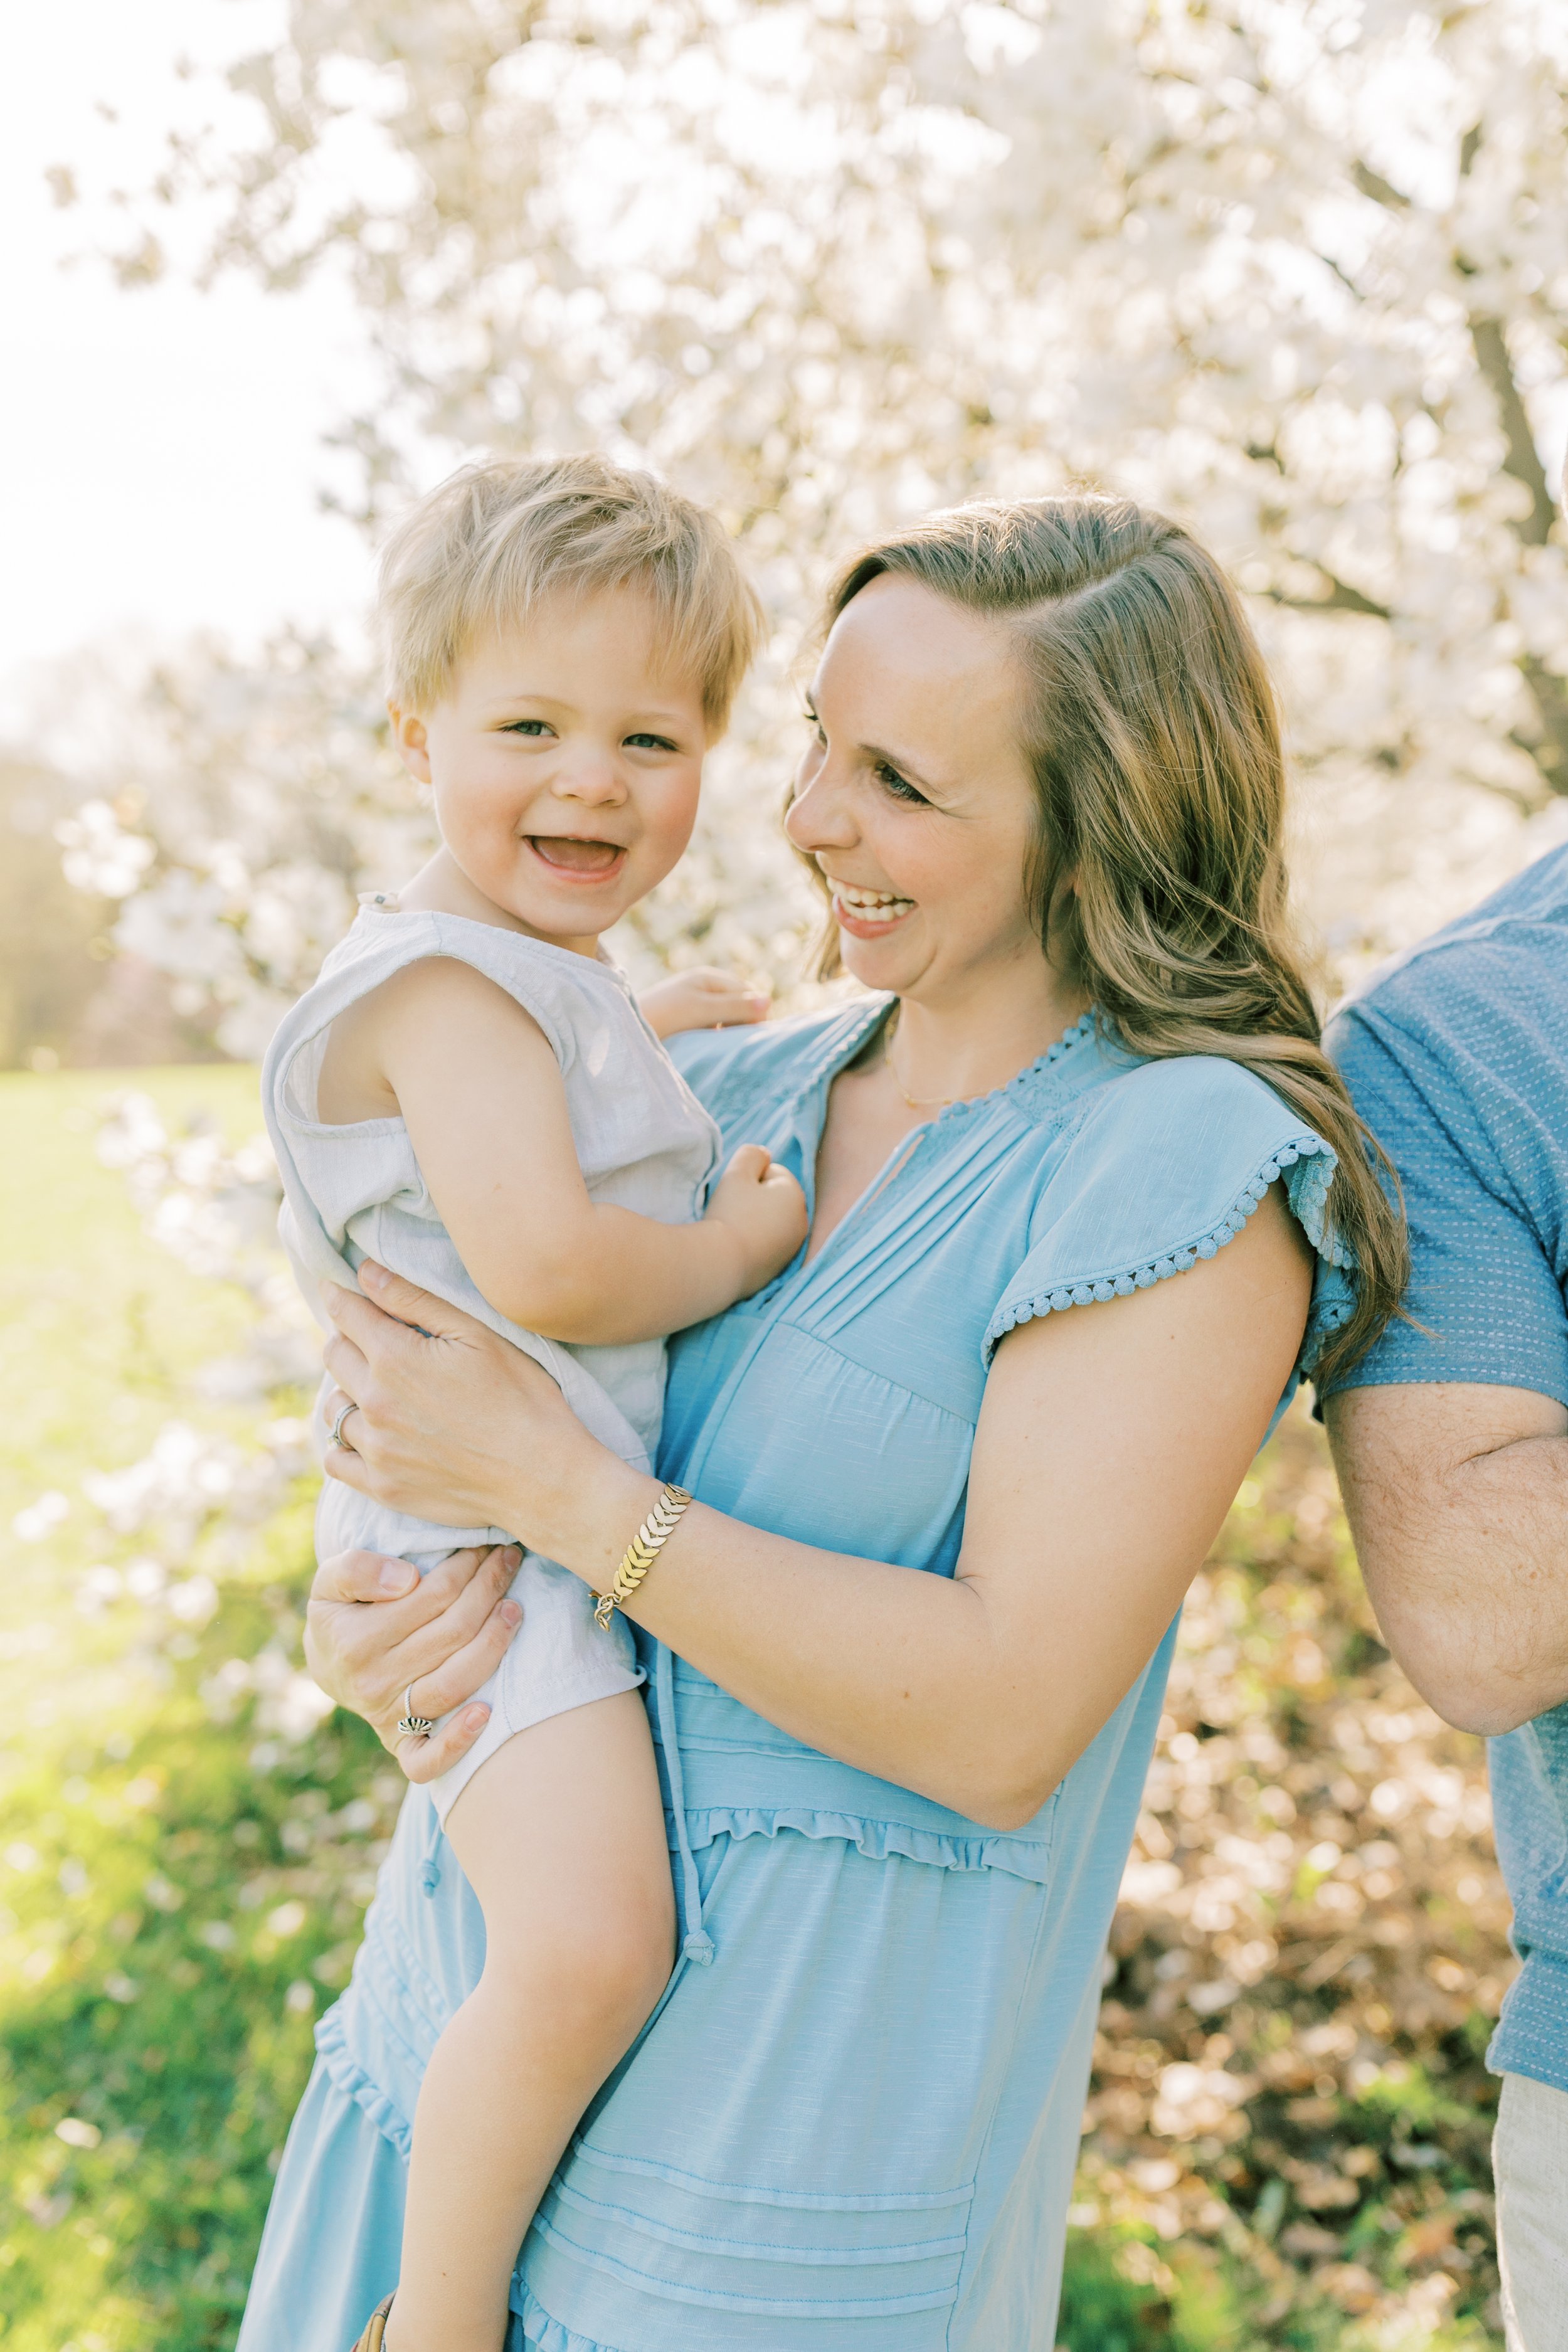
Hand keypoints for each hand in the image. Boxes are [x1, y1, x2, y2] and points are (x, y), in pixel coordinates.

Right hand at [304, 1543, 524, 1781]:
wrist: (328, 1664)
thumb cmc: (341, 1612)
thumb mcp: (331, 1580)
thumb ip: (358, 1569)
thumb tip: (407, 1579)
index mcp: (355, 1641)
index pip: (431, 1596)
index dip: (465, 1567)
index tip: (486, 1547)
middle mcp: (372, 1683)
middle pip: (452, 1634)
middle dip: (488, 1590)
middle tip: (509, 1562)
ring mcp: (387, 1719)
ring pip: (454, 1683)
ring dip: (494, 1644)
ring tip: (515, 1608)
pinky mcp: (401, 1746)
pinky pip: (428, 1759)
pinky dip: (458, 1741)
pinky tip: (487, 1712)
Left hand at [318, 1262, 650, 1580]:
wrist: (543, 1477)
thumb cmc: (523, 1398)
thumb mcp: (478, 1334)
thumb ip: (415, 1300)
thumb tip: (365, 1272)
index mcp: (395, 1359)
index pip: (345, 1315)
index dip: (341, 1296)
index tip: (341, 1290)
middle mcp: (375, 1403)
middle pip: (334, 1355)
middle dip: (350, 1339)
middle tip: (378, 1339)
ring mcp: (376, 1450)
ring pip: (333, 1408)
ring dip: (348, 1390)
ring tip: (380, 1389)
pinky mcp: (383, 1487)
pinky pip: (335, 1459)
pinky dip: (344, 1442)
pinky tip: (370, 1434)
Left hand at [640, 965, 769, 1039]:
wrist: (623, 1029)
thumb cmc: (663, 1017)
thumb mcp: (702, 1010)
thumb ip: (735, 1007)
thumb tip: (769, 1001)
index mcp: (708, 977)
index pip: (746, 993)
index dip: (754, 1013)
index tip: (751, 1037)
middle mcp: (702, 987)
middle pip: (738, 1004)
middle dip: (743, 1022)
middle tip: (738, 1045)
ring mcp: (693, 1003)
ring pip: (726, 1017)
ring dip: (729, 1031)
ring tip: (723, 1048)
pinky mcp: (686, 1021)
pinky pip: (712, 1027)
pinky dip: (716, 1037)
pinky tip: (710, 1049)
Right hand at [703, 1144, 808, 1295]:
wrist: (722, 1266)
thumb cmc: (730, 1213)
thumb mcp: (737, 1172)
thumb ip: (752, 1154)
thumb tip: (764, 1154)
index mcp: (796, 1195)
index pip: (772, 1173)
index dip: (748, 1179)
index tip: (735, 1195)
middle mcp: (801, 1221)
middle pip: (773, 1199)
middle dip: (754, 1201)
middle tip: (733, 1212)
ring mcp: (792, 1247)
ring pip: (770, 1222)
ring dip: (754, 1222)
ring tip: (733, 1231)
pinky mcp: (779, 1268)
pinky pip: (766, 1246)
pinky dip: (754, 1244)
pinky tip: (738, 1249)